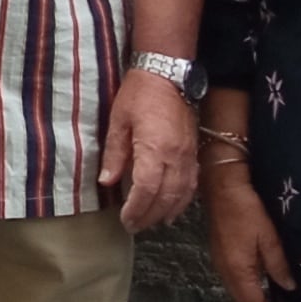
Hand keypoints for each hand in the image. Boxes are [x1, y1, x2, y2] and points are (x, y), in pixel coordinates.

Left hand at [100, 73, 197, 232]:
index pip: (146, 189)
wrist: (168, 75)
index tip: (125, 219)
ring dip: (166, 212)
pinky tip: (173, 209)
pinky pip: (191, 185)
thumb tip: (107, 182)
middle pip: (165, 197)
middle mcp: (176, 157)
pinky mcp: (194, 153)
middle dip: (149, 216)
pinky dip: (182, 201)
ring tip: (151, 223)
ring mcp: (188, 156)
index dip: (136, 209)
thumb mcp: (118, 121)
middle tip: (134, 226)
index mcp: (154, 148)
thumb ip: (114, 154)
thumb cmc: (138, 94)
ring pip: (181, 195)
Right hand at [204, 161, 292, 301]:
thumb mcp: (269, 236)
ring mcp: (219, 260)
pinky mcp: (219, 251)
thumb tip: (288, 287)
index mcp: (238, 269)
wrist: (221, 183)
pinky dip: (245, 289)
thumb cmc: (247, 208)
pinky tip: (257, 285)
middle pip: (241, 300)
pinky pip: (232, 280)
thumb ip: (277, 264)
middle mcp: (225, 270)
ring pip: (236, 291)